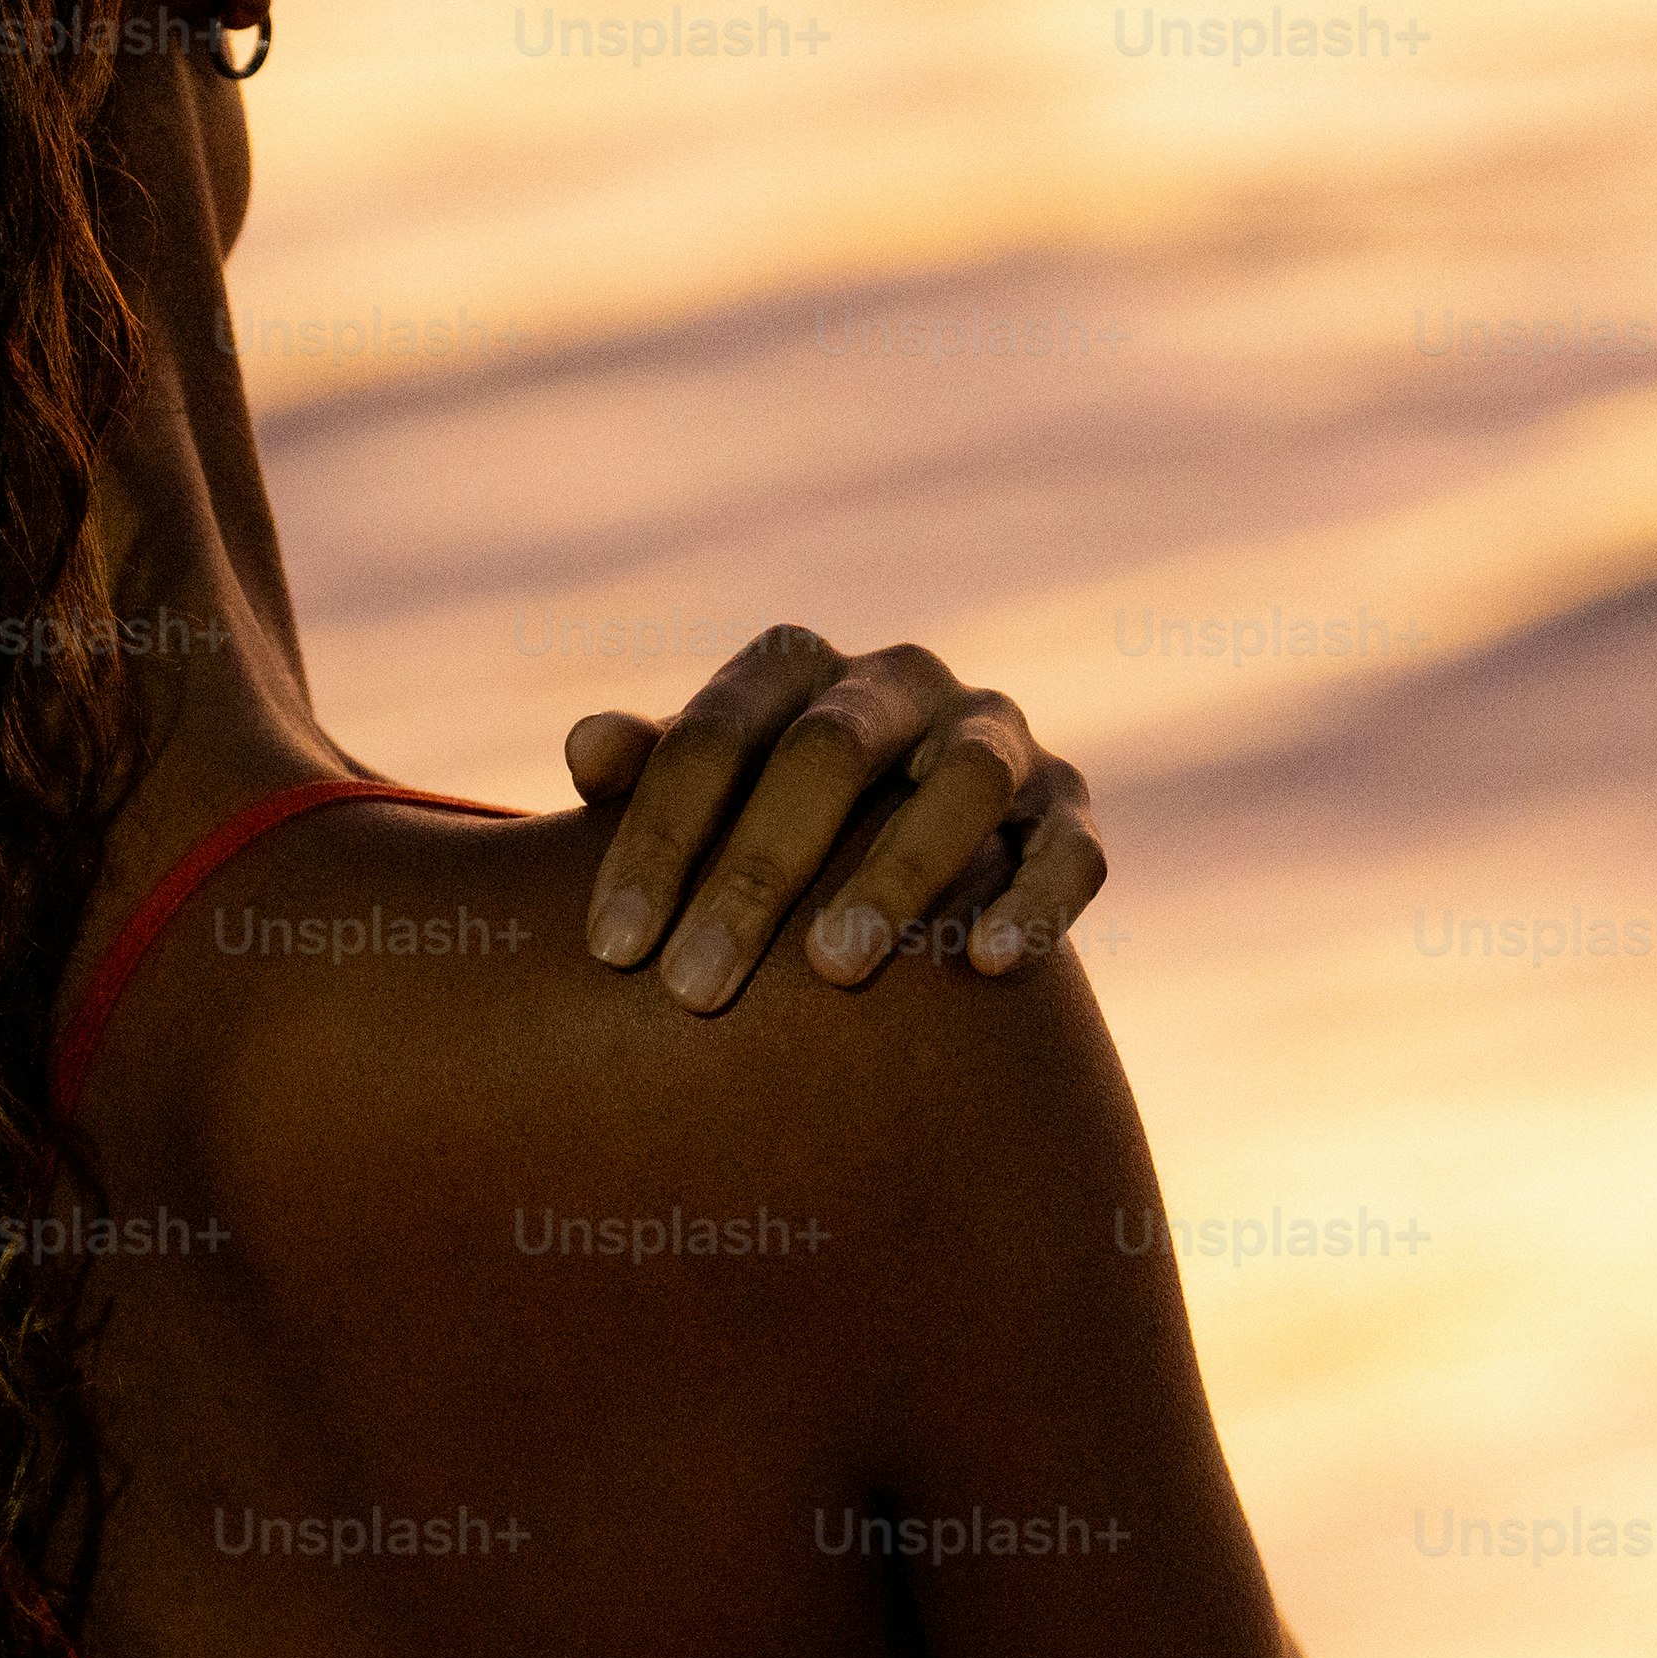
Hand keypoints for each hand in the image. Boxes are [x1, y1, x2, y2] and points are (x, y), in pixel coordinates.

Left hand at [560, 625, 1106, 1013]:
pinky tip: (986, 968)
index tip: (610, 951)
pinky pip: (1069, 847)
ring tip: (833, 972)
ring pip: (962, 783)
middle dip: (757, 873)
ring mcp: (993, 736)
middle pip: (827, 754)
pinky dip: (1036, 900)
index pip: (714, 735)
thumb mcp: (702, 791)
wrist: (899, 835)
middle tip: (695, 990)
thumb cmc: (762, 821)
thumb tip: (588, 745)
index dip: (658, 840)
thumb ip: (649, 769)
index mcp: (794, 667)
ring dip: (898, 873)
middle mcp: (900, 682)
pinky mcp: (1067, 806)